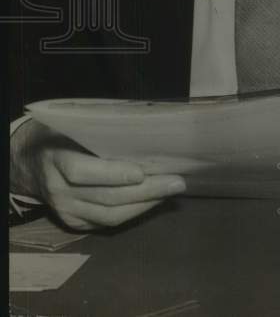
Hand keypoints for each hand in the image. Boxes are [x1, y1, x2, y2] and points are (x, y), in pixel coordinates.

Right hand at [10, 118, 185, 230]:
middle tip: (177, 182)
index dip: (114, 174)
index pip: (83, 172)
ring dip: (145, 204)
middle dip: (146, 191)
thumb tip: (148, 127)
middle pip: (105, 197)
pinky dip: (134, 212)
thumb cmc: (63, 135)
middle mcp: (59, 190)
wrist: (31, 163)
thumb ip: (102, 130)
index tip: (143, 172)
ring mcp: (65, 210)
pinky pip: (106, 223)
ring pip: (109, 216)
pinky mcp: (73, 224)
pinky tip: (154, 200)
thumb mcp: (75, 126)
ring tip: (172, 191)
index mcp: (57, 159)